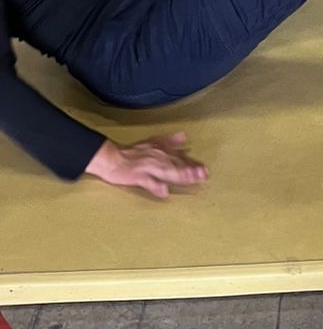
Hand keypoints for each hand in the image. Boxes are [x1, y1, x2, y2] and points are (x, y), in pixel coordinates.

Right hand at [85, 133, 207, 199]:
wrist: (111, 157)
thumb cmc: (132, 152)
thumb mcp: (152, 142)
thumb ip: (169, 141)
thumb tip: (184, 136)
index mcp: (161, 150)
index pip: (179, 157)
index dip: (192, 163)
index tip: (205, 169)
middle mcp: (157, 157)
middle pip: (176, 164)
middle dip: (190, 170)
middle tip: (203, 175)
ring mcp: (147, 167)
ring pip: (166, 171)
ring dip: (179, 175)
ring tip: (191, 180)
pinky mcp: (137, 176)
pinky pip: (148, 182)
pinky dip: (156, 186)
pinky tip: (164, 192)